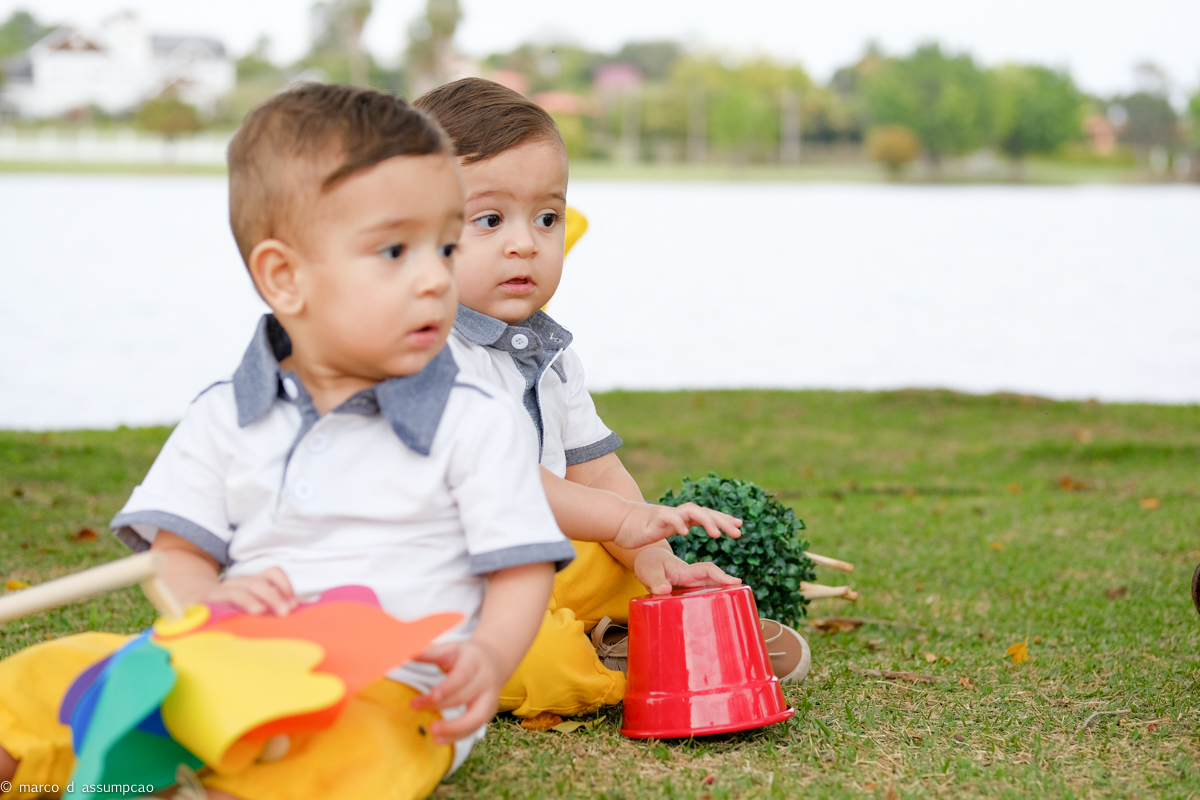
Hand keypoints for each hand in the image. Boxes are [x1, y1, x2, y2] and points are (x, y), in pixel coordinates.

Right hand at [204, 567, 295, 615]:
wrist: (191, 604)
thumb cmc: (230, 608)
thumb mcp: (254, 605)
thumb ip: (277, 604)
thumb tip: (303, 604)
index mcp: (252, 582)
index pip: (272, 574)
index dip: (284, 584)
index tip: (294, 602)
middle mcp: (238, 582)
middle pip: (258, 583)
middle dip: (274, 596)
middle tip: (285, 612)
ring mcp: (223, 591)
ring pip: (240, 590)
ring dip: (253, 600)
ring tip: (261, 611)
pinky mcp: (209, 602)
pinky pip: (221, 601)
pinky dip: (233, 606)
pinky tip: (243, 615)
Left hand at [410, 640, 502, 744]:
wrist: (492, 660)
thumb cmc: (463, 656)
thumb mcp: (449, 649)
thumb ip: (430, 653)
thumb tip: (405, 655)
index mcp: (474, 661)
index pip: (462, 676)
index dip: (447, 688)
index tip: (429, 696)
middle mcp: (485, 681)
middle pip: (466, 697)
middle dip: (441, 706)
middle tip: (416, 708)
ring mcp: (490, 699)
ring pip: (477, 718)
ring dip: (454, 730)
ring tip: (432, 734)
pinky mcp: (488, 713)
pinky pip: (475, 728)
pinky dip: (457, 737)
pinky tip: (439, 740)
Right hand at [614, 502, 741, 549]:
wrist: (618, 521)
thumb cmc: (642, 527)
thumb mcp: (666, 528)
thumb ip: (680, 526)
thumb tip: (692, 528)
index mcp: (683, 518)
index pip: (707, 516)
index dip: (723, 520)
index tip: (739, 526)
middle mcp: (678, 514)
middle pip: (704, 512)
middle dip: (722, 520)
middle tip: (738, 532)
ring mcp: (667, 515)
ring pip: (691, 512)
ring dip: (706, 521)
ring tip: (717, 534)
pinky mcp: (654, 519)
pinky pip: (669, 517)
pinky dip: (678, 523)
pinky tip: (686, 532)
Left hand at [633, 547, 741, 595]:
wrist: (647, 560)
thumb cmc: (648, 564)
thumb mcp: (648, 572)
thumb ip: (656, 581)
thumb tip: (664, 591)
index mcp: (685, 570)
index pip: (706, 570)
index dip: (721, 576)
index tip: (735, 582)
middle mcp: (691, 577)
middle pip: (714, 580)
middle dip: (728, 585)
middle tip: (743, 594)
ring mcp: (690, 585)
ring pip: (710, 588)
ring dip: (722, 593)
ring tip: (736, 604)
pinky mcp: (687, 592)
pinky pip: (703, 594)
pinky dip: (712, 599)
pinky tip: (717, 611)